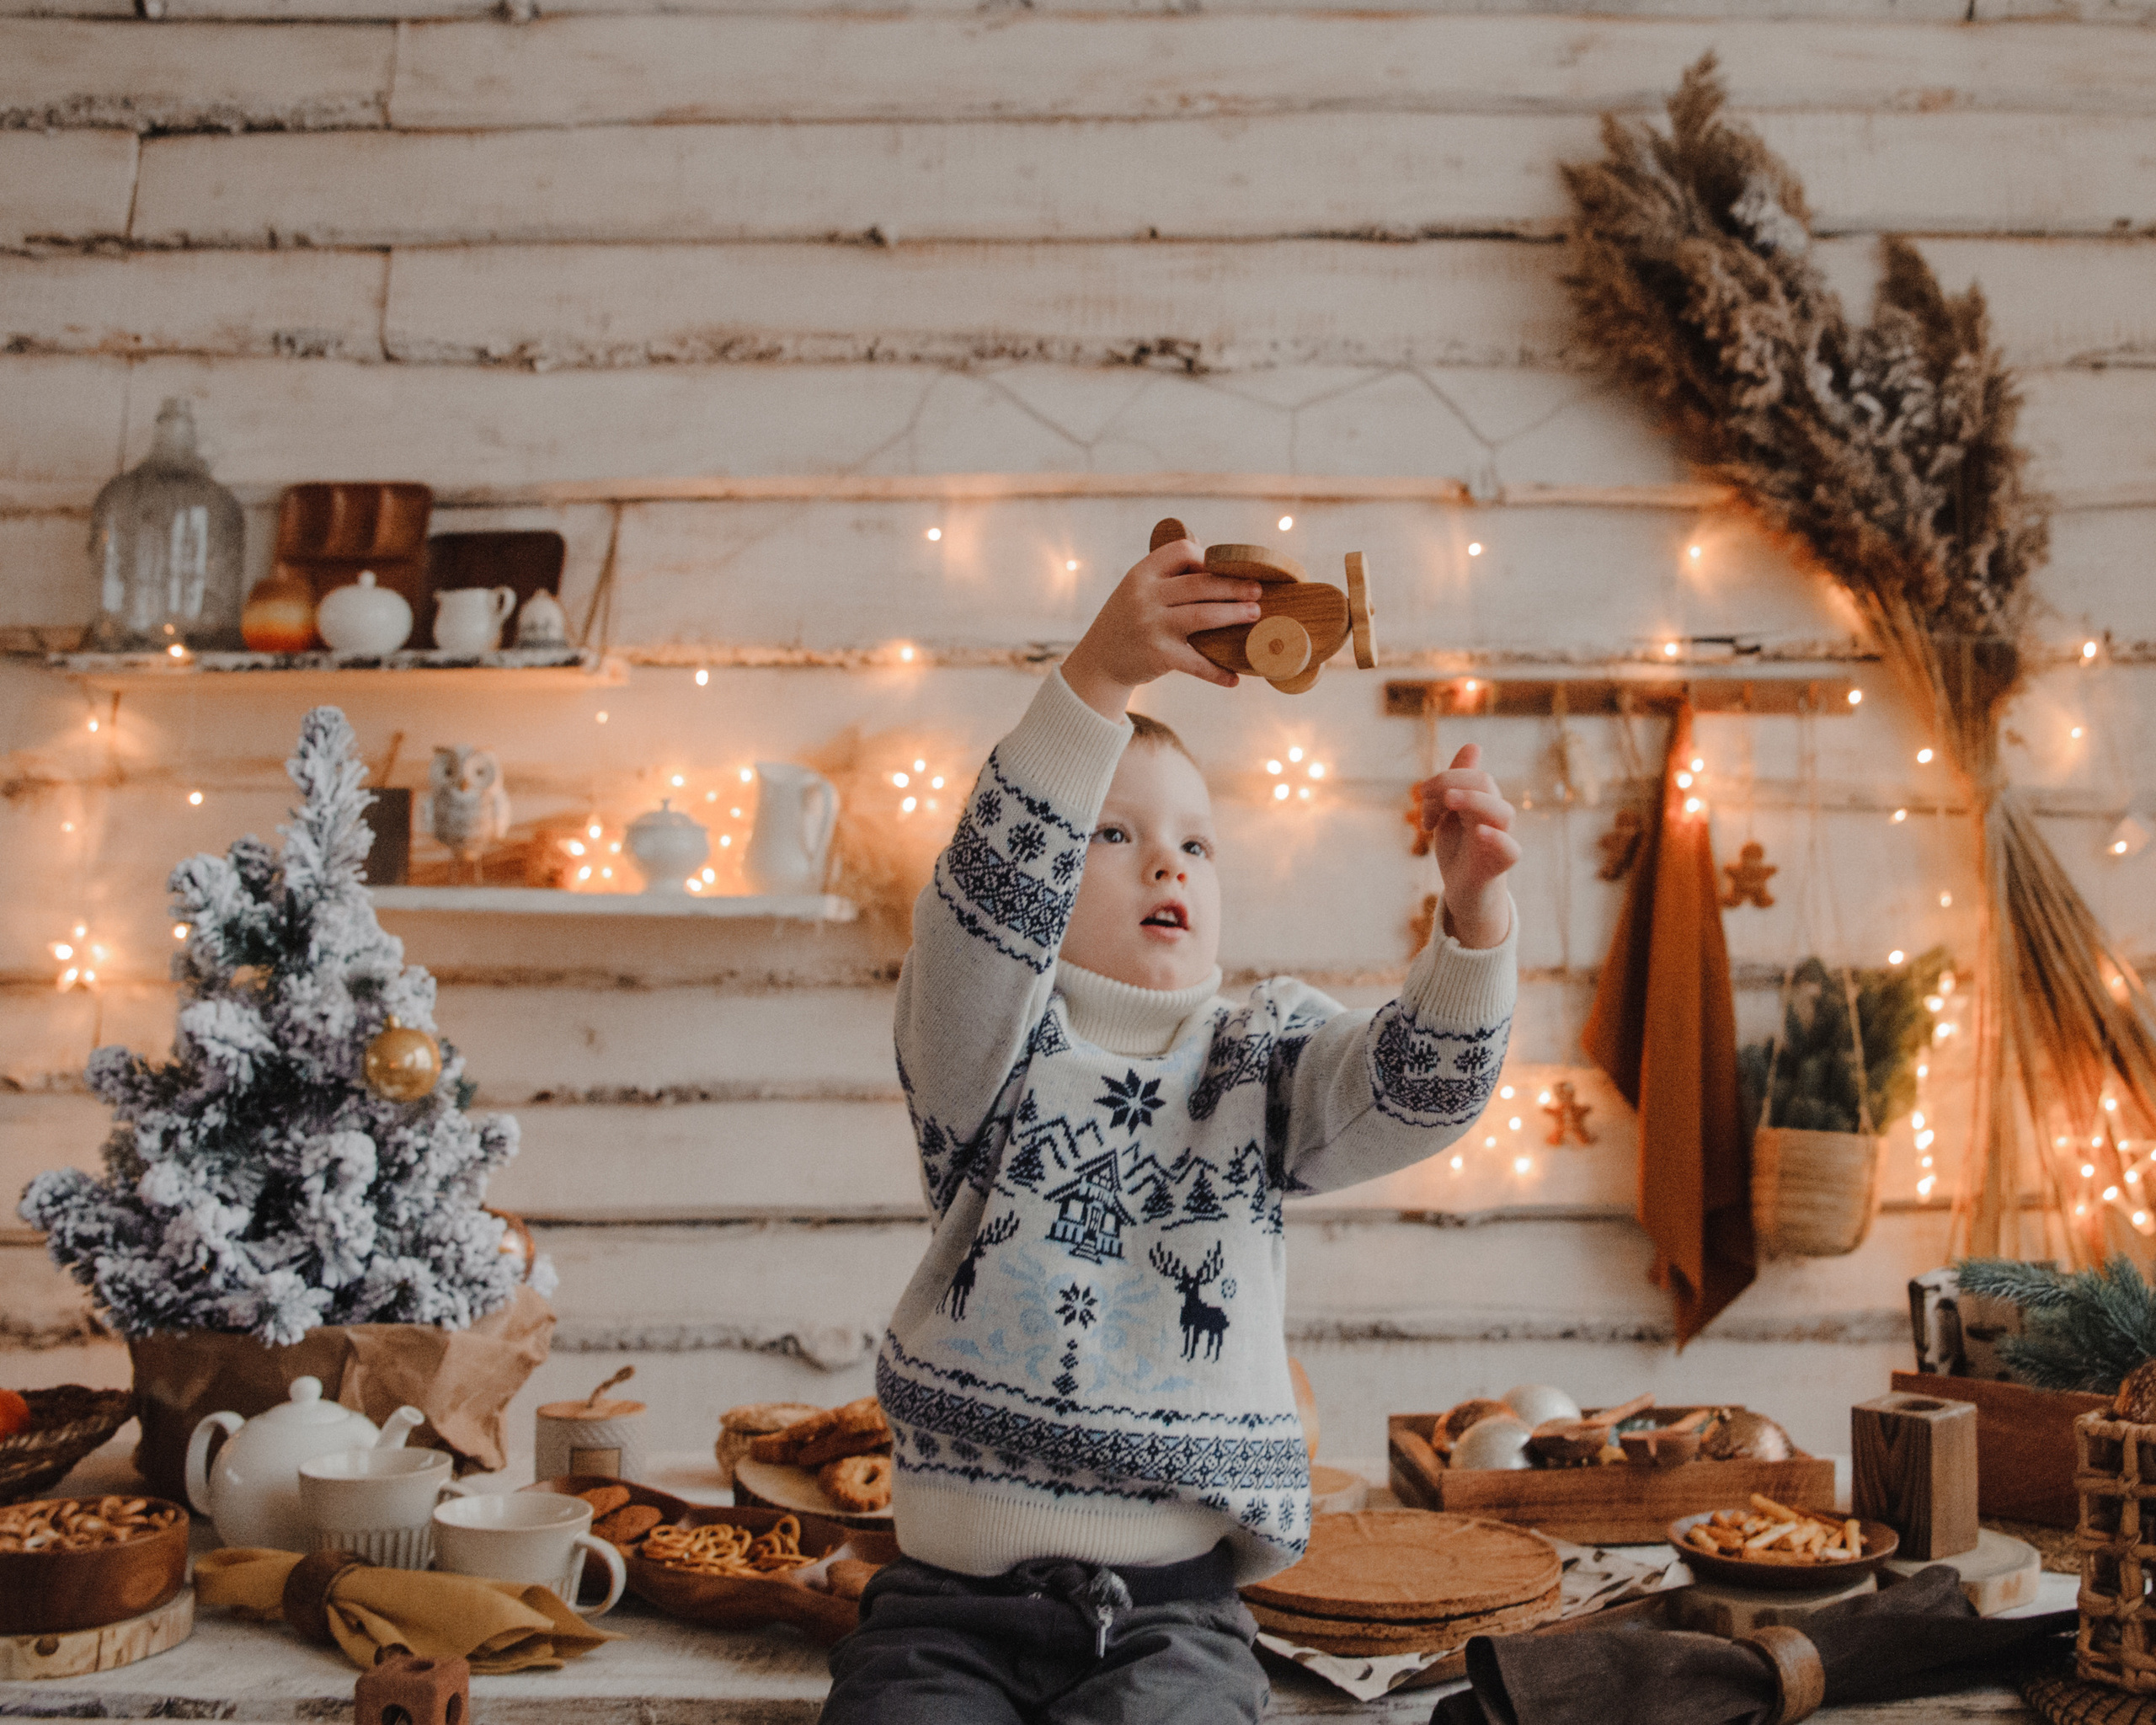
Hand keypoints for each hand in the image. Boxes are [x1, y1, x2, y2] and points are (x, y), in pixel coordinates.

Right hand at [1060, 538, 1263, 719]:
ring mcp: (1152, 626)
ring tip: (1255, 615)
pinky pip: (1197, 663)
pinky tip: (1235, 677)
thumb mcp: (1137, 589)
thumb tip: (1213, 559)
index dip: (1208, 558)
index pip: (1182, 552)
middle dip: (1234, 587)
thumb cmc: (1128, 620)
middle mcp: (1145, 597)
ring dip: (1235, 615)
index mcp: (1141, 574)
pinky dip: (1218, 671)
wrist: (1099, 661)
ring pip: (1204, 616)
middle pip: (1201, 584)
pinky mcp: (1159, 656)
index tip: (1224, 570)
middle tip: (1258, 591)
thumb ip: (1167, 575)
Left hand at [1412, 744, 1518, 949]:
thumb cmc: (1459, 849)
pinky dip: (1497, 839)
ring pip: (1503, 812)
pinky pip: (1511, 851)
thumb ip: (1456, 782)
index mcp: (1482, 801)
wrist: (1463, 891)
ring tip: (1448, 802)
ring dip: (1474, 801)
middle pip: (1485, 784)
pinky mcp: (1498, 865)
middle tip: (1424, 795)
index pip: (1472, 774)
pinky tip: (1479, 832)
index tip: (1422, 797)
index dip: (1444, 778)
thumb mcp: (1451, 813)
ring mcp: (1499, 839)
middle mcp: (1494, 816)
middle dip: (1451, 782)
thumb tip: (1474, 745)